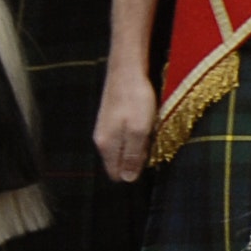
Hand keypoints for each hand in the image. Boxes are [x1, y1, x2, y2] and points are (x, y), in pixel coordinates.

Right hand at [95, 60, 157, 184]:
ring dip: (138, 145)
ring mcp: (105, 129)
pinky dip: (135, 134)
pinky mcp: (110, 119)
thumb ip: (133, 156)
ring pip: (122, 149)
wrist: (126, 70)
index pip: (116, 175)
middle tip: (149, 141)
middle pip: (119, 163)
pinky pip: (123, 137)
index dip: (133, 172)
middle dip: (136, 159)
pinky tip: (143, 121)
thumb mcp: (139, 131)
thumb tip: (128, 180)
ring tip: (148, 130)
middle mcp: (101, 141)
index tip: (147, 158)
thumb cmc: (136, 100)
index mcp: (106, 146)